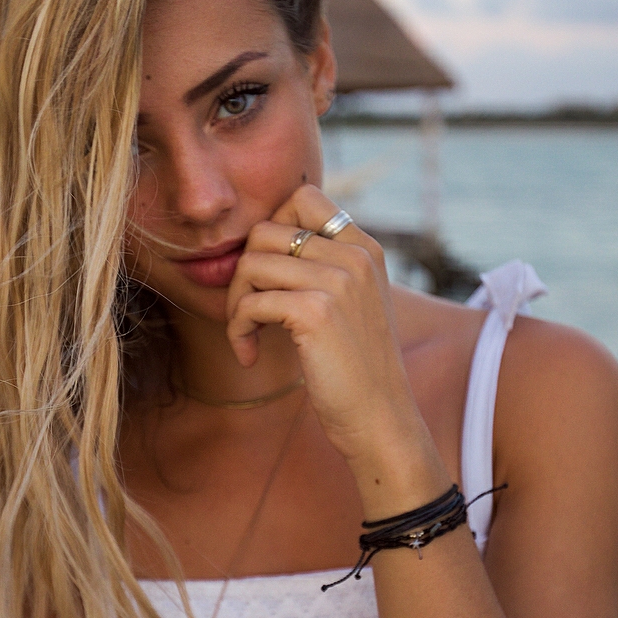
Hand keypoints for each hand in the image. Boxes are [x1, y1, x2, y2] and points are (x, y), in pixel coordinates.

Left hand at [225, 185, 446, 499]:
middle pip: (265, 230)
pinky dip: (238, 330)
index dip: (271, 228)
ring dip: (236, 303)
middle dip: (243, 272)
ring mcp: (338, 280)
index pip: (303, 196)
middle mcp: (355, 255)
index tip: (268, 274)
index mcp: (365, 247)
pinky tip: (249, 354)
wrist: (382, 420)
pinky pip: (251, 302)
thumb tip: (258, 246)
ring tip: (248, 334)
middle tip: (248, 311)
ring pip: (251, 263)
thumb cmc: (356, 369)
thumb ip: (323, 267)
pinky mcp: (316, 312)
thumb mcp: (351, 304)